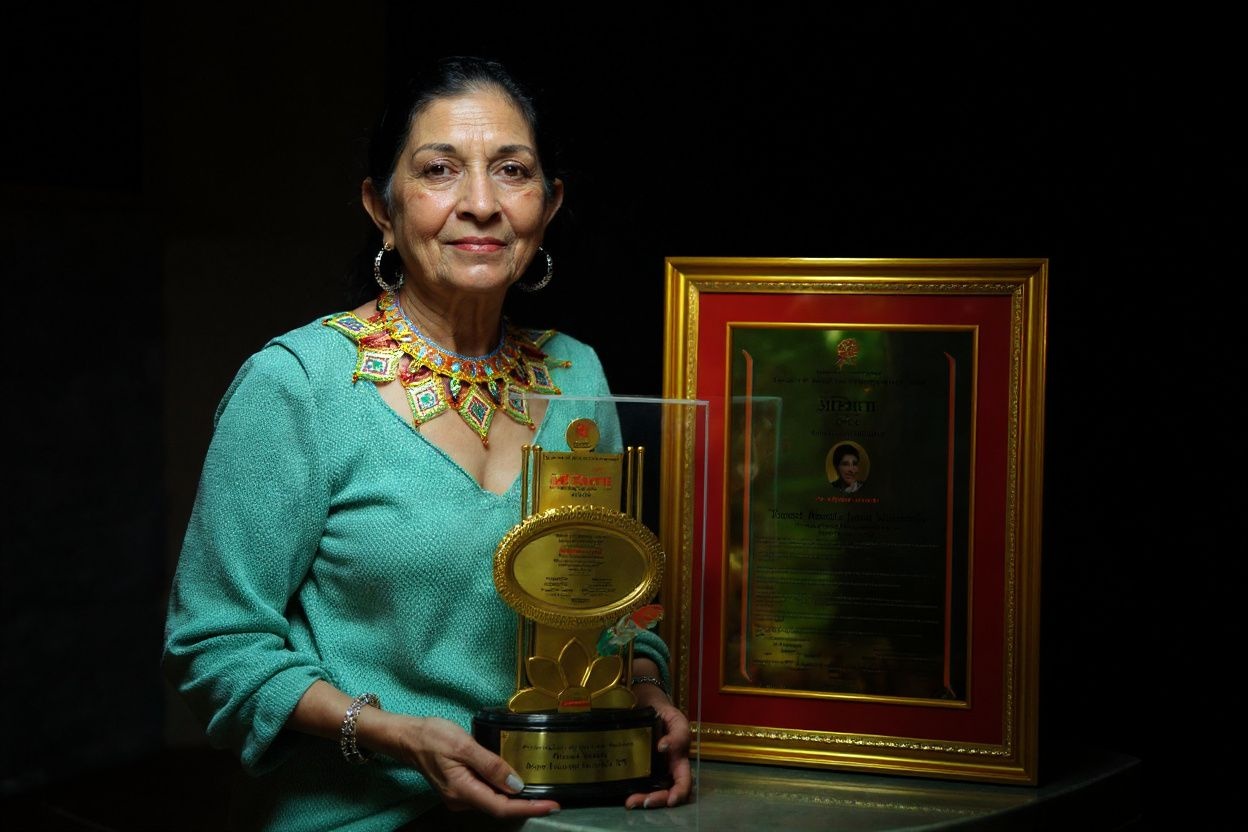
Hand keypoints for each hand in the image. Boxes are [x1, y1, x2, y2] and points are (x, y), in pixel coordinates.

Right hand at [389, 716, 559, 817]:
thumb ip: (491, 765)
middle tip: (553, 799)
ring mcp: (459, 796)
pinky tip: (515, 781)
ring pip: (493, 801)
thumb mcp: (464, 745)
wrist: (408, 737)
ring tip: (540, 791)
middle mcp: (461, 800)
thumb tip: (516, 784)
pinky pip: (486, 793)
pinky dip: (503, 790)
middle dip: (527, 805)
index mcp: (462, 791)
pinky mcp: (460, 789)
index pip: (502, 807)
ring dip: (516, 798)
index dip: (529, 808)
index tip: (552, 806)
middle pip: (500, 807)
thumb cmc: (433, 736)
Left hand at [625, 699, 691, 809]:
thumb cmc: (665, 713)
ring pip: (650, 791)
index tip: (671, 800)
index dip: (680, 793)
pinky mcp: (637, 767)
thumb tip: (664, 747)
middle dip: (654, 800)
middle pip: (666, 792)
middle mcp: (666, 769)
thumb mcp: (676, 719)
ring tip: (629, 802)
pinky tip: (622, 791)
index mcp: (679, 760)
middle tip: (638, 801)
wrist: (645, 703)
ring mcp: (651, 769)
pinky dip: (631, 789)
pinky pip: (636, 782)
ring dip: (641, 799)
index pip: (684, 782)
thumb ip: (678, 734)